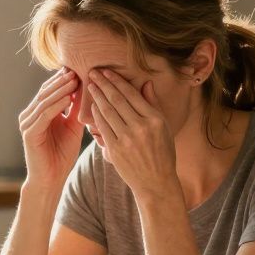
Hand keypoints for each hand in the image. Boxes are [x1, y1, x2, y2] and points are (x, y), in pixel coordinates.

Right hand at [19, 68, 83, 189]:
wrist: (50, 180)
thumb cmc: (61, 156)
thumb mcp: (72, 128)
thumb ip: (74, 110)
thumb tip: (84, 89)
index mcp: (38, 113)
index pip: (50, 90)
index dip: (63, 79)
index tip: (79, 68)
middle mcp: (29, 116)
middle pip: (45, 92)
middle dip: (61, 80)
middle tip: (76, 68)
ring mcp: (27, 124)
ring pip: (44, 101)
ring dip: (60, 89)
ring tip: (74, 78)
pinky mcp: (29, 133)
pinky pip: (44, 115)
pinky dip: (56, 104)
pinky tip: (68, 97)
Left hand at [86, 69, 178, 198]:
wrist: (156, 183)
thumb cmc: (162, 153)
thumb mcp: (164, 127)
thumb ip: (153, 104)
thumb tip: (146, 83)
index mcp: (154, 119)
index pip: (132, 94)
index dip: (117, 81)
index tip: (107, 72)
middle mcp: (141, 127)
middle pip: (117, 100)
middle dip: (103, 84)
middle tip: (93, 72)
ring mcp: (127, 139)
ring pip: (108, 112)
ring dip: (97, 96)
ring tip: (90, 86)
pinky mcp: (116, 150)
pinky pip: (103, 127)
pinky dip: (96, 115)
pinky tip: (92, 106)